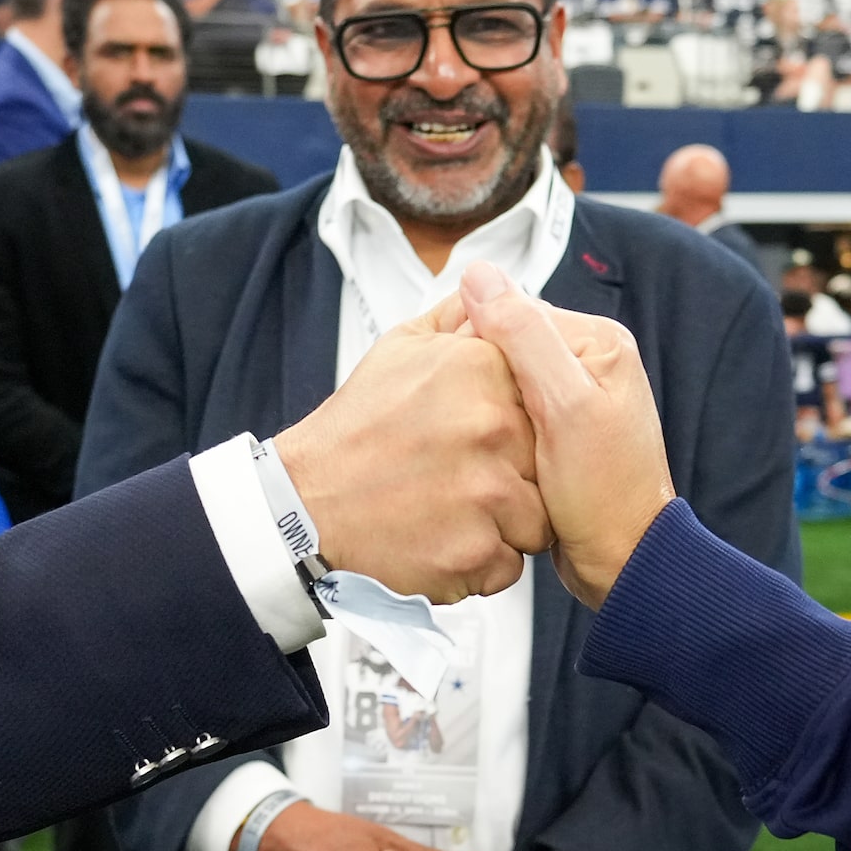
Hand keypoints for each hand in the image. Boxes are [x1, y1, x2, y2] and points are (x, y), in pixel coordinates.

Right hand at [270, 296, 548, 603]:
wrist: (303, 509)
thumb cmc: (355, 433)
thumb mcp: (401, 348)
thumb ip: (459, 318)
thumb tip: (493, 287)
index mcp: (482, 369)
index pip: (544, 394)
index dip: (522, 424)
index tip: (489, 438)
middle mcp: (494, 426)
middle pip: (547, 458)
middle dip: (518, 474)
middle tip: (469, 480)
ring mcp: (489, 493)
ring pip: (538, 518)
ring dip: (505, 524)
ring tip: (454, 514)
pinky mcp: (478, 552)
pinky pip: (510, 564)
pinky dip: (482, 562)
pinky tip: (444, 542)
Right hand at [456, 265, 673, 607]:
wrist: (622, 561)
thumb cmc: (605, 493)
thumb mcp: (563, 406)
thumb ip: (524, 338)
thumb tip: (481, 278)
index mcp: (598, 343)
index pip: (517, 314)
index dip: (480, 346)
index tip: (459, 382)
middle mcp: (590, 366)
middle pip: (507, 350)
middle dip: (482, 382)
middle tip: (468, 421)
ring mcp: (574, 403)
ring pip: (502, 387)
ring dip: (483, 412)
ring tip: (477, 445)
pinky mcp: (557, 436)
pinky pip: (508, 420)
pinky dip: (493, 436)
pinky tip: (486, 460)